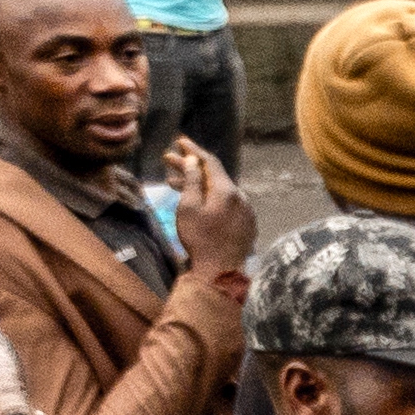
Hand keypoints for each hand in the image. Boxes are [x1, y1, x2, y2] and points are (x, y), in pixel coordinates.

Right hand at [164, 137, 256, 276]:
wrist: (221, 273)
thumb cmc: (200, 239)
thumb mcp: (188, 207)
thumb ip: (191, 180)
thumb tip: (192, 160)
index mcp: (228, 191)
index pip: (210, 162)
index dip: (193, 150)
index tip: (179, 141)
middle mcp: (241, 198)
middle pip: (214, 175)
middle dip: (190, 166)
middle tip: (168, 159)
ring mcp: (246, 212)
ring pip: (219, 191)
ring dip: (197, 184)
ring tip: (172, 182)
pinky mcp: (246, 224)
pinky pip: (226, 204)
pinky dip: (210, 198)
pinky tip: (194, 200)